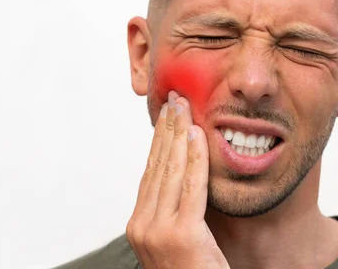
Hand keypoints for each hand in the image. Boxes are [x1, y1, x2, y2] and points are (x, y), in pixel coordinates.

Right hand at [126, 91, 229, 268]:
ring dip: (179, 134)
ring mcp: (158, 231)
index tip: (167, 115)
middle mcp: (142, 225)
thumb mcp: (180, 237)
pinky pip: (192, 186)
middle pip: (158, 165)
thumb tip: (187, 174)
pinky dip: (196, 157)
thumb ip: (178, 209)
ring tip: (185, 107)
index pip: (151, 171)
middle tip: (175, 99)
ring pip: (172, 170)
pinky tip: (198, 135)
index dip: (159, 140)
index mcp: (140, 224)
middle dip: (167, 129)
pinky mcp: (181, 235)